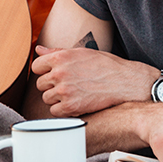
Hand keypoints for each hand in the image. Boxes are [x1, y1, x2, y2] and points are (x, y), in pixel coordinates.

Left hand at [31, 45, 151, 116]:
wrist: (126, 82)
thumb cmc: (107, 66)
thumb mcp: (83, 52)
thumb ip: (58, 51)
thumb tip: (39, 50)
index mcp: (61, 57)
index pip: (36, 66)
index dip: (45, 70)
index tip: (56, 74)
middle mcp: (60, 73)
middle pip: (40, 84)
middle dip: (52, 85)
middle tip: (69, 85)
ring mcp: (64, 91)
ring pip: (47, 98)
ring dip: (58, 98)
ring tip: (75, 93)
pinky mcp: (70, 106)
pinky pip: (54, 112)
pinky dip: (63, 110)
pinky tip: (76, 103)